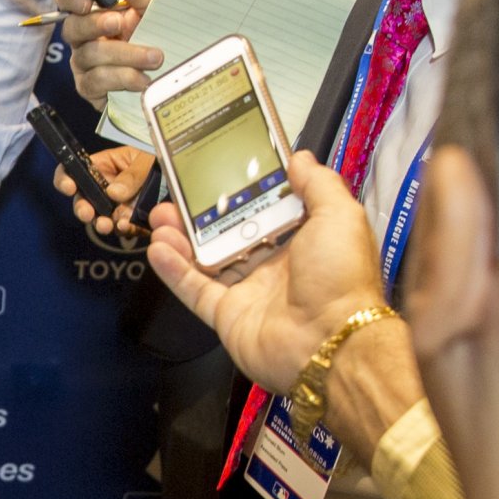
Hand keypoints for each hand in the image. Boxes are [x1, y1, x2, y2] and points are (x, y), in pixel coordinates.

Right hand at [54, 145, 154, 240]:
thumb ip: (132, 174)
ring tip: (107, 225)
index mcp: (105, 165)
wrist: (189, 178)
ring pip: (100, 217)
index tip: (68, 186)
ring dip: (101, 222)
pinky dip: (123, 229)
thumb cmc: (163, 159)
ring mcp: (118, 206)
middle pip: (83, 199)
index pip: (75, 169)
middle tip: (87, 213)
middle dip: (82, 207)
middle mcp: (106, 187)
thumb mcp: (148, 158)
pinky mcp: (131, 220)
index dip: (65, 177)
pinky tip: (127, 226)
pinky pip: (122, 228)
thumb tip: (114, 193)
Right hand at [56, 0, 160, 104]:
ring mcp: (83, 63)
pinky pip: (96, 82)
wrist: (176, 71)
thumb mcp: (153, 4)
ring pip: (89, 56)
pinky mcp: (90, 88)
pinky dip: (123, 78)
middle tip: (121, 24)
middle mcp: (83, 37)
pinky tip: (143, 79)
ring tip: (154, 58)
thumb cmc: (159, 33)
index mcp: (94, 11)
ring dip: (125, 55)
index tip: (88, 3)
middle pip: (72, 28)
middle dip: (96, 25)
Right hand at [143, 153, 384, 394]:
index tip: (217, 171)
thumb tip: (299, 158)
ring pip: (206, 259)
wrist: (330, 341)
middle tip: (177, 196)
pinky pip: (194, 289)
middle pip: (227, 232)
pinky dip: (174, 270)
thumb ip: (318, 184)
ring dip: (181, 238)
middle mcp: (274, 265)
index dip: (240, 191)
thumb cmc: (341, 278)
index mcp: (303, 240)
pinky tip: (158, 248)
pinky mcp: (227, 315)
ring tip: (161, 218)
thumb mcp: (340, 216)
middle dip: (200, 214)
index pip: (264, 209)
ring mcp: (249, 291)